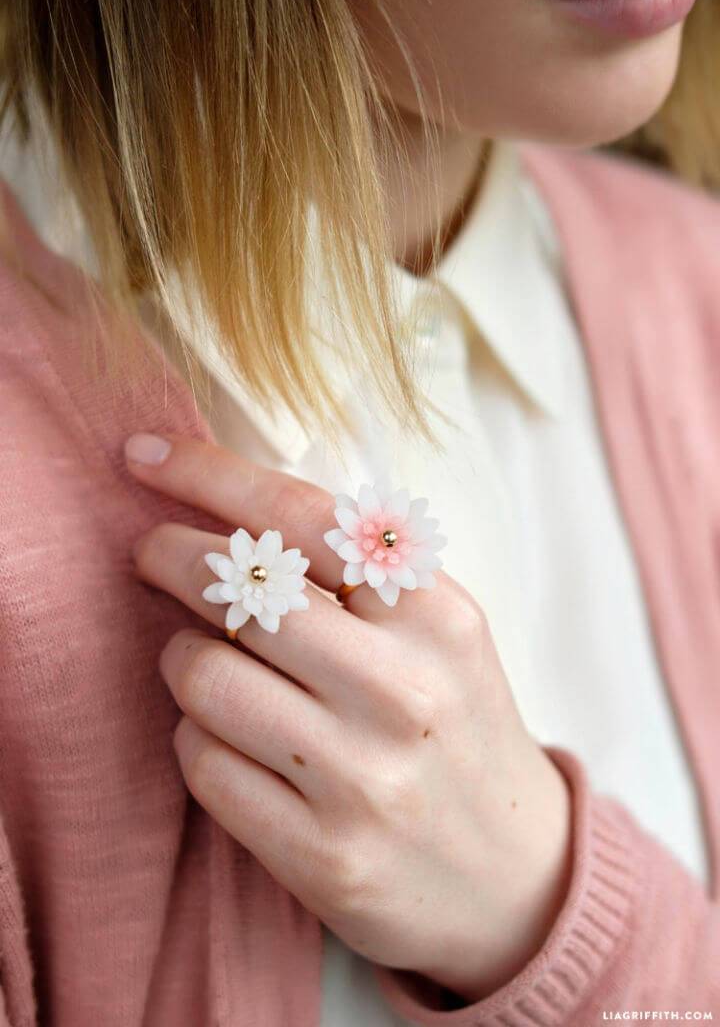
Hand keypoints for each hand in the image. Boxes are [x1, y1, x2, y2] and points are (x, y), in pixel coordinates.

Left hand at [127, 432, 570, 1002]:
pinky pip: (203, 764)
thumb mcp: (442, 632)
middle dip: (169, 556)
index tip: (145, 456)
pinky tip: (227, 736)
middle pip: (241, 591)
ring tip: (208, 661)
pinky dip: (195, 736)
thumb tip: (228, 506)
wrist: (514, 872)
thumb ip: (358, 570)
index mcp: (440, 617)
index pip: (304, 516)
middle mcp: (406, 692)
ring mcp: (364, 780)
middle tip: (153, 553)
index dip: (209, 473)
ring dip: (184, 658)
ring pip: (203, 676)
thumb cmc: (458, 724)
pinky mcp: (324, 856)